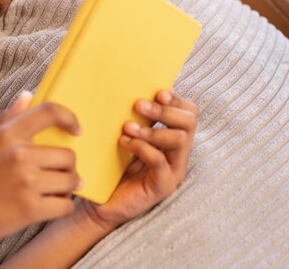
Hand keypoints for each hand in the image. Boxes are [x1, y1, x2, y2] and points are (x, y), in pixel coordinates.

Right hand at [0, 91, 81, 247]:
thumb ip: (7, 118)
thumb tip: (28, 94)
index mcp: (7, 134)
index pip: (50, 112)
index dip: (70, 117)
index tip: (77, 130)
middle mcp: (19, 154)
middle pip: (68, 154)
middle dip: (68, 167)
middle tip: (59, 174)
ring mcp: (26, 182)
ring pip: (70, 181)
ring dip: (67, 188)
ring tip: (54, 191)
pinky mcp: (30, 209)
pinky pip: (65, 205)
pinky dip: (62, 207)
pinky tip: (50, 206)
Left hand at [79, 89, 198, 229]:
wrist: (99, 200)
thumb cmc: (111, 165)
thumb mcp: (125, 136)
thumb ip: (134, 117)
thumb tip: (130, 88)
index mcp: (172, 139)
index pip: (189, 113)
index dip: (177, 100)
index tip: (158, 91)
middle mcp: (178, 154)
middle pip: (189, 123)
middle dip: (164, 110)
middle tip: (138, 105)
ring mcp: (172, 171)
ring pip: (179, 140)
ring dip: (152, 129)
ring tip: (127, 126)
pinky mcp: (161, 186)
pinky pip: (160, 161)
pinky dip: (142, 147)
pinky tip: (124, 142)